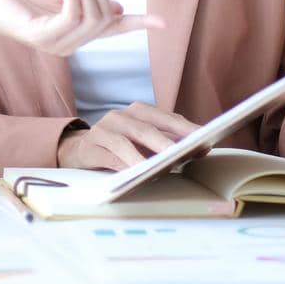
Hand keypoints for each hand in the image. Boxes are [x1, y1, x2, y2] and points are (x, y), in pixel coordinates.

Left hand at [0, 0, 163, 56]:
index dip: (140, 24)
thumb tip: (118, 7)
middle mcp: (71, 45)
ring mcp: (58, 45)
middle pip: (106, 17)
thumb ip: (87, 1)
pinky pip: (73, 17)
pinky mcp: (44, 37)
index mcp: (77, 33)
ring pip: (93, 18)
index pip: (114, 30)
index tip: (164, 23)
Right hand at [57, 103, 203, 169]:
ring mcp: (104, 128)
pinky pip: (110, 154)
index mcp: (138, 111)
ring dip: (146, 152)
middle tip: (187, 149)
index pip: (166, 118)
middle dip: (169, 139)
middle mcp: (121, 115)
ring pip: (127, 139)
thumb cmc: (120, 148)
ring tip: (163, 164)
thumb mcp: (142, 142)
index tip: (205, 137)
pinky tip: (137, 172)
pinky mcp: (91, 144)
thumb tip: (199, 149)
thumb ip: (166, 142)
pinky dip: (125, 162)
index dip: (185, 127)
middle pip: (148, 126)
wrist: (79, 149)